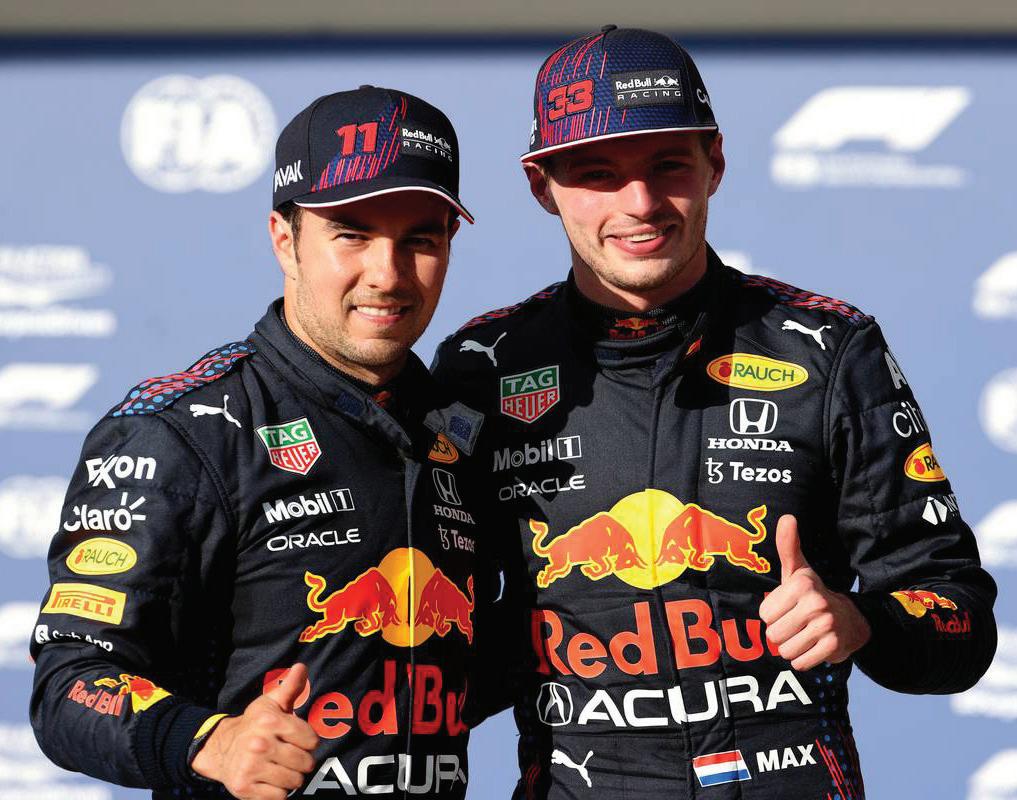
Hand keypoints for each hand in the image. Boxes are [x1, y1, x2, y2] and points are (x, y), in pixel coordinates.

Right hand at [192, 663, 318, 799]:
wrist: (220, 748)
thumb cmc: (253, 724)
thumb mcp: (270, 703)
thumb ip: (290, 687)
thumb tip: (302, 667)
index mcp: (270, 722)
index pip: (312, 740)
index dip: (308, 742)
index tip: (297, 740)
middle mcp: (260, 744)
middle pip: (305, 763)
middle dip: (302, 761)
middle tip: (289, 756)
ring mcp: (251, 767)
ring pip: (294, 782)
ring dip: (291, 778)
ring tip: (280, 767)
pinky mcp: (244, 788)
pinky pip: (279, 797)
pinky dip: (279, 792)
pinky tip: (270, 780)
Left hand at [759, 515, 870, 670]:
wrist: (851, 619)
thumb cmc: (813, 594)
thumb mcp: (798, 570)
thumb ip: (788, 546)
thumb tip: (787, 517)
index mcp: (801, 584)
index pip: (764, 614)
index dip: (773, 615)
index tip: (788, 608)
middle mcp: (815, 603)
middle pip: (773, 634)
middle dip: (781, 633)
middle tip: (797, 624)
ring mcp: (825, 625)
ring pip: (785, 650)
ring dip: (792, 648)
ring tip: (805, 634)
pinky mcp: (833, 647)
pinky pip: (800, 663)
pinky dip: (803, 659)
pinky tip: (814, 646)